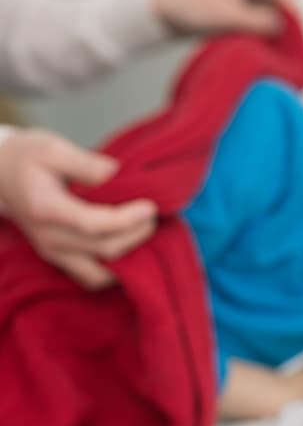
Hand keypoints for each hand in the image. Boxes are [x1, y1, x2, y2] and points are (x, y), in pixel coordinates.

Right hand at [0, 130, 156, 288]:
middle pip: (103, 249)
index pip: (92, 224)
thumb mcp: (53, 148)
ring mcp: (52, 252)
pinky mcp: (58, 258)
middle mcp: (48, 237)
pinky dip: (115, 268)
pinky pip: (92, 277)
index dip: (126, 219)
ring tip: (144, 231)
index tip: (150, 207)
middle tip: (153, 215)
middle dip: (136, 235)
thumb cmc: (26, 157)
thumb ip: (88, 164)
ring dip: (129, 255)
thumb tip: (121, 175)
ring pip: (100, 273)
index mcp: (45, 208)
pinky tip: (130, 247)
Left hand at [154, 0, 296, 35]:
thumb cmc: (192, 7)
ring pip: (272, 14)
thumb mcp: (230, 17)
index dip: (296, 18)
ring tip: (281, 51)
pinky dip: (265, 33)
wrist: (164, 11)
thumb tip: (284, 29)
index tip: (301, 40)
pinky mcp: (239, 9)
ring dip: (276, 31)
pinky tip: (266, 48)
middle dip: (289, 26)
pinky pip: (260, 21)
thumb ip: (259, 21)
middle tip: (294, 49)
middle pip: (281, 5)